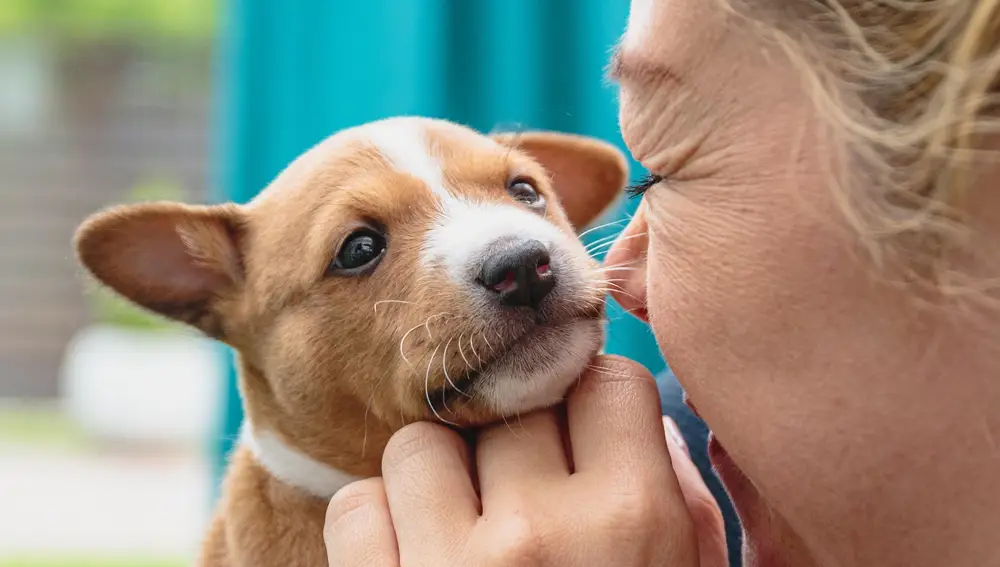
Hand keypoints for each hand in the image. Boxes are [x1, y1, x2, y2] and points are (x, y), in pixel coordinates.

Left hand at [324, 355, 727, 566]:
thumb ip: (672, 494)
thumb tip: (637, 420)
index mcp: (633, 521)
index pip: (608, 380)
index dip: (595, 406)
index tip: (584, 440)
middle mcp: (541, 536)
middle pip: (515, 399)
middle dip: (521, 438)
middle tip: (523, 493)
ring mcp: (449, 566)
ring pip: (423, 440)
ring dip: (442, 476)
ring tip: (465, 532)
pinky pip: (358, 502)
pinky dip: (381, 523)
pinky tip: (414, 560)